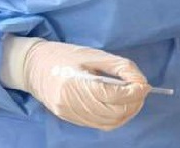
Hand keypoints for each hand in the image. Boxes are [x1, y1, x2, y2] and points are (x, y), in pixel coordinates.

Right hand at [1, 36, 149, 130]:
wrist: (34, 65)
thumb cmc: (67, 55)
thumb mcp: (96, 55)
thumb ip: (121, 67)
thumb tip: (142, 83)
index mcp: (76, 84)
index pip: (113, 96)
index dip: (134, 93)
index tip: (145, 85)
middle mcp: (71, 104)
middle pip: (114, 113)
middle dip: (134, 103)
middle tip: (141, 90)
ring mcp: (69, 114)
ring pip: (109, 122)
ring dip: (127, 112)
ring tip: (132, 97)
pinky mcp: (70, 118)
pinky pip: (99, 124)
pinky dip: (115, 117)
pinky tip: (119, 104)